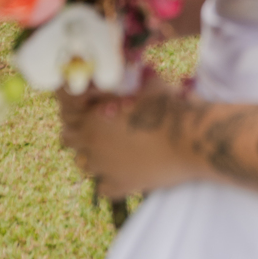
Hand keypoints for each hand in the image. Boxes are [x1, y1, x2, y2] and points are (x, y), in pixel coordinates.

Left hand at [57, 86, 190, 198]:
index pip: (67, 118)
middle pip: (69, 142)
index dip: (77, 113)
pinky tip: (123, 173)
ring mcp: (105, 167)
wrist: (191, 139)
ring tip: (114, 151)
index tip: (92, 112)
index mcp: (93, 117)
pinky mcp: (121, 185)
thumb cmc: (171, 107)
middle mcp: (93, 143)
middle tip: (101, 131)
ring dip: (95, 158)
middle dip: (81, 135)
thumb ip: (139, 79)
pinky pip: (103, 189)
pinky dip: (109, 182)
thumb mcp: (151, 86)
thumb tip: (143, 69)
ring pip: (84, 166)